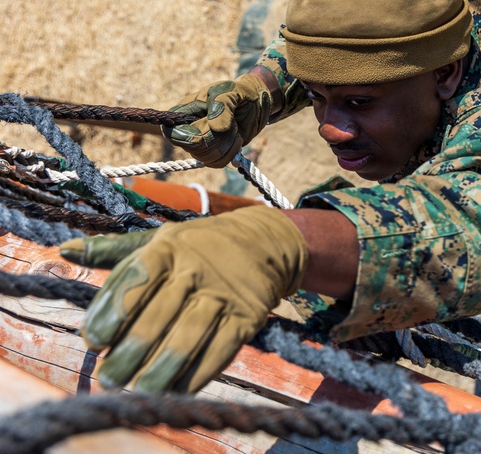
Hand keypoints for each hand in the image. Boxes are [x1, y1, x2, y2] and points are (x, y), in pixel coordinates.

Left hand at [59, 206, 307, 392]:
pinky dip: (197, 373)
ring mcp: (224, 294)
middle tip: (110, 377)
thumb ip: (113, 251)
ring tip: (139, 390)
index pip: (136, 279)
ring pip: (188, 337)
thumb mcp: (160, 240)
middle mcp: (197, 269)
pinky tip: (176, 388)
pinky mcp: (248, 316)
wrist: (265, 241)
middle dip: (131, 352)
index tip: (92, 342)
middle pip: (159, 315)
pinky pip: (220, 350)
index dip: (112, 312)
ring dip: (161, 369)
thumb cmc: (199, 245)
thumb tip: (65, 250)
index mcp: (169, 248)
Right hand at [163, 73, 272, 166]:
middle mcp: (188, 131)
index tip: (203, 133)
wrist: (254, 104)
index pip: (172, 133)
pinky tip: (238, 139)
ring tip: (234, 128)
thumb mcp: (230, 91)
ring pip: (207, 157)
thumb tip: (215, 127)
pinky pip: (218, 162)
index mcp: (184, 112)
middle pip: (194, 148)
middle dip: (216, 137)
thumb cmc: (237, 93)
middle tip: (231, 123)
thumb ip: (222, 104)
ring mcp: (200, 144)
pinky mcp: (214, 153)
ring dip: (227, 144)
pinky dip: (232, 152)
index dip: (186, 137)